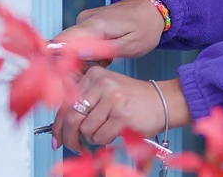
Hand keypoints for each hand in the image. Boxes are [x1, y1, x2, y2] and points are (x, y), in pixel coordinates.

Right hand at [50, 0, 166, 61]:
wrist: (154, 9)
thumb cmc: (145, 28)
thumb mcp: (128, 46)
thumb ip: (101, 51)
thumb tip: (75, 55)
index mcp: (94, 25)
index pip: (60, 43)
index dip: (57, 62)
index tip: (66, 76)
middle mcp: (84, 19)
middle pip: (64, 48)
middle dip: (74, 65)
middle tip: (97, 70)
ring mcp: (85, 19)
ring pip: (71, 46)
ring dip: (84, 59)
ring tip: (107, 61)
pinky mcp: (88, 21)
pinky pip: (79, 41)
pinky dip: (89, 51)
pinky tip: (105, 55)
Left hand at [51, 66, 190, 152]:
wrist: (164, 101)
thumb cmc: (135, 100)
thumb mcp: (107, 91)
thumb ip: (85, 103)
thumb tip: (60, 128)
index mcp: (95, 75)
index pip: (65, 103)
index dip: (58, 125)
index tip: (57, 138)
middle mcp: (102, 84)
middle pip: (72, 117)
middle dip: (70, 138)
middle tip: (75, 146)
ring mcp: (112, 98)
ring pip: (86, 130)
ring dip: (94, 138)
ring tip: (107, 131)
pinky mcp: (121, 114)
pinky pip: (101, 137)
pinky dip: (106, 140)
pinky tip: (116, 132)